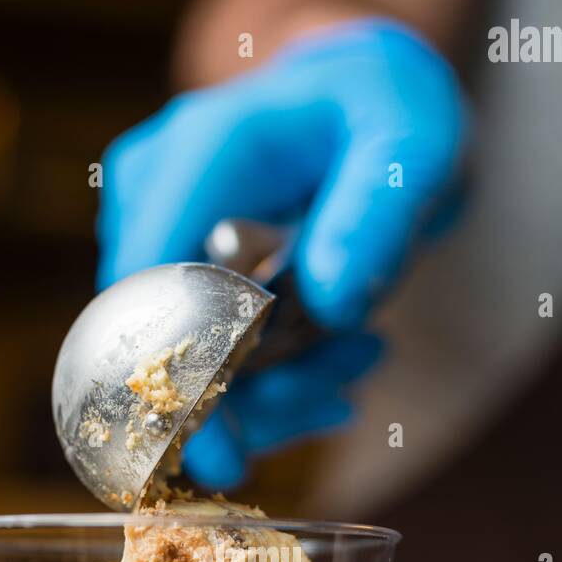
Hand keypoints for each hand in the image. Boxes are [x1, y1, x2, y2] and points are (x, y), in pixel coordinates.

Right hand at [98, 19, 466, 487]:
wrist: (359, 98)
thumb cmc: (384, 112)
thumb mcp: (413, 146)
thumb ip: (378, 214)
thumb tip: (333, 300)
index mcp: (198, 156)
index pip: (148, 292)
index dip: (176, 387)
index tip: (224, 463)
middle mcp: (152, 196)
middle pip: (159, 347)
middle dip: (252, 400)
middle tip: (348, 381)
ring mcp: (151, 235)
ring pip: (182, 368)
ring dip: (274, 392)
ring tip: (359, 353)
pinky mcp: (167, 273)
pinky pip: (201, 361)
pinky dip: (269, 381)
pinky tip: (332, 360)